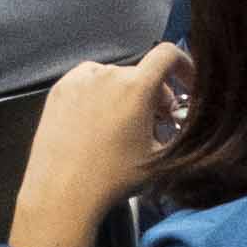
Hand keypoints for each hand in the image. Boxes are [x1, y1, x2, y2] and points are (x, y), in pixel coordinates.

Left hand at [9, 44, 182, 246]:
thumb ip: (176, 133)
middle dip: (155, 94)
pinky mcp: (59, 89)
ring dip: (126, 94)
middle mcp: (108, 74)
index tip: (187, 84)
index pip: (168, 54)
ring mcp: (79, 79)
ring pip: (114, 78)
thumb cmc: (115, 177)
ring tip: (122, 125)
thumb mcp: (159, 159)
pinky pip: (88, 82)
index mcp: (137, 86)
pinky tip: (96, 121)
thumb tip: (175, 122)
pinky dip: (99, 95)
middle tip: (155, 123)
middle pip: (141, 73)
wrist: (62, 191)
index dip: (184, 65)